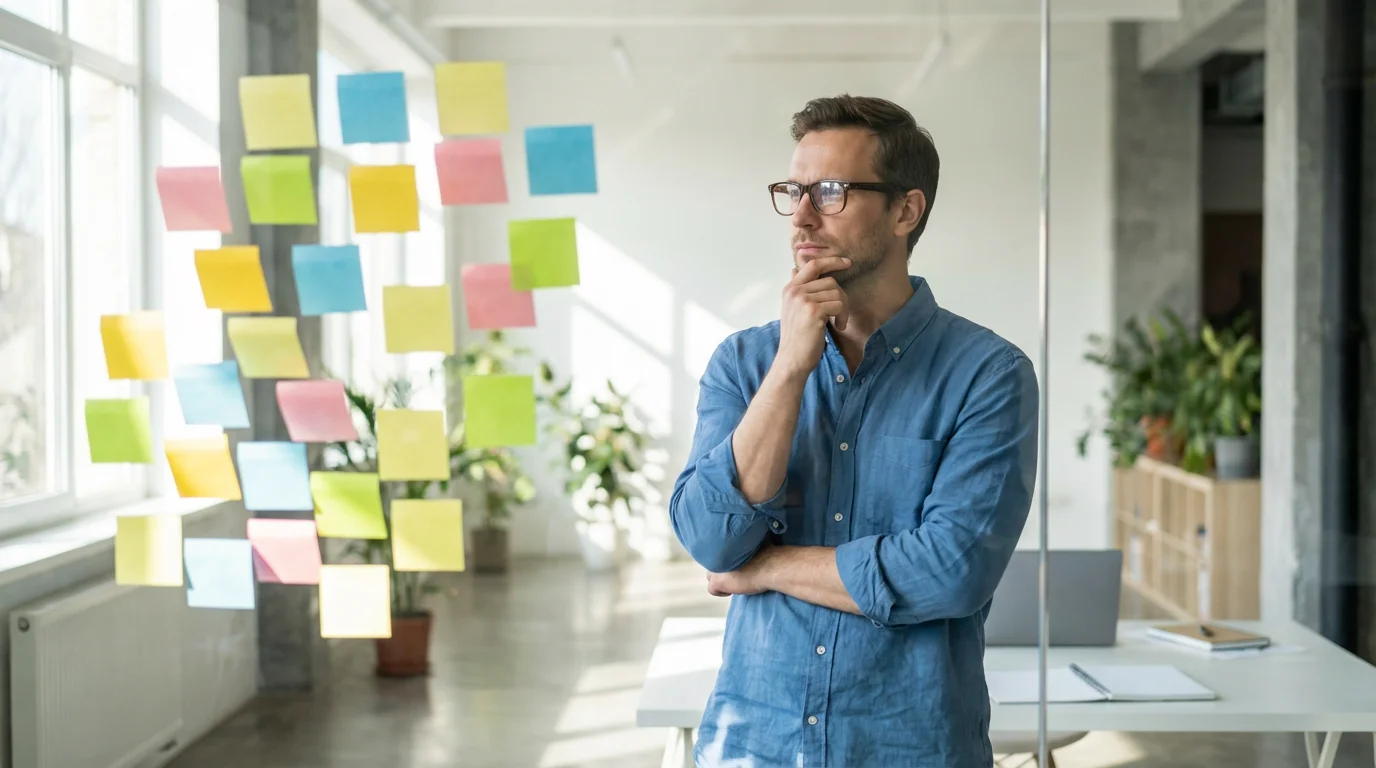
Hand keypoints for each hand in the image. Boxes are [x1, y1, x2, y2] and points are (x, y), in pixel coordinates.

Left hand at [705, 544, 776, 596]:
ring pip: (711, 575)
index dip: (729, 559)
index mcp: (725, 542)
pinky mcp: (717, 582)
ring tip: (735, 581)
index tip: (738, 564)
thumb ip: (744, 545)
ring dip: (721, 579)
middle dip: (723, 568)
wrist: (769, 567)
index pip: (719, 551)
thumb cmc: (767, 554)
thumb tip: (749, 543)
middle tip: (736, 573)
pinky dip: (722, 592)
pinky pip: (712, 590)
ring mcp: (715, 568)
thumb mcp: (754, 543)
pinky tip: (732, 591)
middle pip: (713, 563)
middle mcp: (717, 553)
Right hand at [776, 257, 850, 379]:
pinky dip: (842, 317)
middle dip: (841, 296)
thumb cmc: (797, 337)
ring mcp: (803, 300)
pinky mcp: (813, 310)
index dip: (832, 261)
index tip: (847, 263)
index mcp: (790, 289)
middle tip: (840, 313)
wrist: (792, 359)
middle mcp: (794, 291)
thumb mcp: (792, 309)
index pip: (813, 265)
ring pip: (837, 293)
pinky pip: (839, 305)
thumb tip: (794, 268)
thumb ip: (797, 289)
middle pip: (830, 281)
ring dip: (843, 309)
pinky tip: (837, 327)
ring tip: (837, 323)